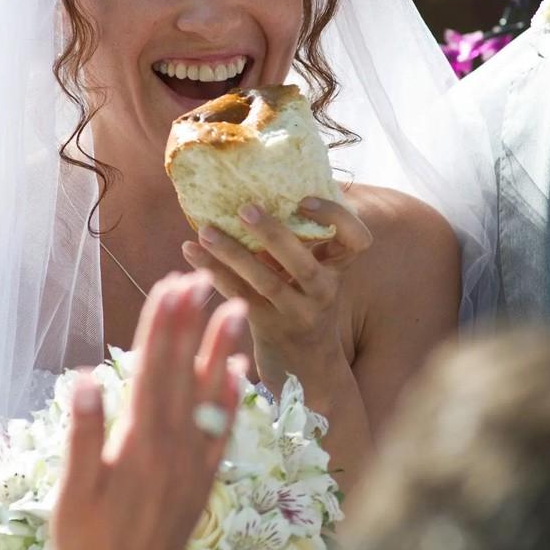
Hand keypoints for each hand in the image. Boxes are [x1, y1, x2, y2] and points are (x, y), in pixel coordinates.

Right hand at [51, 270, 248, 549]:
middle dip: (191, 320)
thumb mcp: (71, 494)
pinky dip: (233, 399)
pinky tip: (240, 373)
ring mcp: (193, 461)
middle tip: (202, 275)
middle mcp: (173, 443)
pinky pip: (223, 430)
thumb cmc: (86, 548)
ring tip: (236, 309)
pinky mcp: (203, 480)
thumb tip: (86, 378)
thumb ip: (83, 435)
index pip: (153, 367)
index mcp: (139, 440)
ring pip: (213, 393)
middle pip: (184, 369)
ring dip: (222, 349)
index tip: (172, 282)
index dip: (162, 323)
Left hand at [181, 197, 372, 359]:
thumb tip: (258, 185)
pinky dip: (215, 273)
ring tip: (205, 231)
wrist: (306, 364)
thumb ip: (299, 240)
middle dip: (273, 234)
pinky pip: (241, 296)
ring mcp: (297, 314)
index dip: (335, 217)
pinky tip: (192, 252)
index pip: (357, 241)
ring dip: (232, 254)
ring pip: (265, 282)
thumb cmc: (304, 300)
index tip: (303, 199)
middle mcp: (323, 292)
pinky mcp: (269, 328)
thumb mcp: (314, 273)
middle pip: (303, 264)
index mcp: (338, 269)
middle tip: (244, 208)